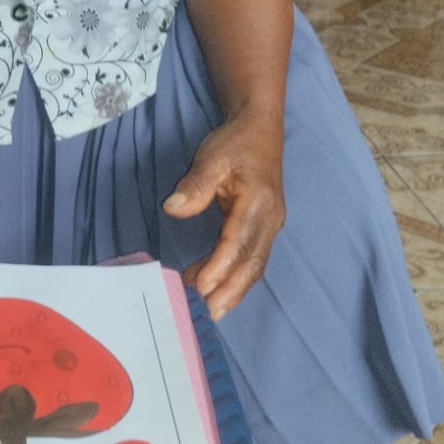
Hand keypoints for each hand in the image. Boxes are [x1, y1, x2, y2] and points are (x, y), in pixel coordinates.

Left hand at [165, 111, 285, 319]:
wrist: (260, 130)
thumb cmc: (236, 143)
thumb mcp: (213, 156)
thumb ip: (195, 184)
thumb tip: (174, 207)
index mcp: (258, 201)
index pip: (238, 241)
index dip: (220, 266)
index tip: (201, 286)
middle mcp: (269, 219)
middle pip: (252, 262)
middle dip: (232, 290)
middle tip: (209, 313)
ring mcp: (270, 225)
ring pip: (254, 265)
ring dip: (234, 289)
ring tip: (209, 308)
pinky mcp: (264, 228)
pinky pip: (252, 258)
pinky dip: (235, 276)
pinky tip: (212, 285)